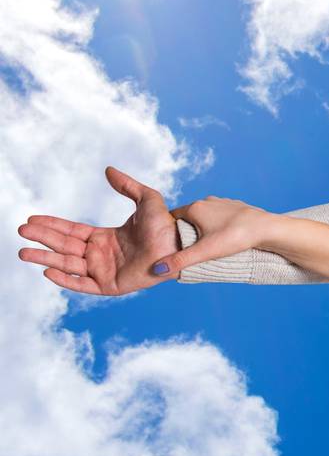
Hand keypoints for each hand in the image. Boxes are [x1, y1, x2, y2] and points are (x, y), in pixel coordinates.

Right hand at [18, 166, 178, 295]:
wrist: (180, 245)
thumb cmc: (167, 225)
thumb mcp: (147, 199)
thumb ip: (127, 186)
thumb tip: (108, 169)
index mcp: (105, 238)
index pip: (72, 231)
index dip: (52, 225)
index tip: (32, 220)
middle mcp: (101, 255)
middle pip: (65, 246)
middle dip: (42, 239)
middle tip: (21, 231)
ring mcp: (104, 270)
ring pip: (68, 264)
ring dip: (46, 258)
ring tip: (24, 252)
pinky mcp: (110, 285)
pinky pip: (83, 284)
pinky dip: (66, 279)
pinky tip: (48, 271)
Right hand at [160, 196, 277, 275]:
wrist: (267, 228)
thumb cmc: (236, 237)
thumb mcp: (205, 252)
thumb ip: (180, 260)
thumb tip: (157, 270)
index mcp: (195, 207)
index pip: (172, 218)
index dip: (169, 232)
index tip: (172, 246)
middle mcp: (207, 200)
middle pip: (188, 217)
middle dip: (186, 232)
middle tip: (189, 249)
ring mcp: (223, 202)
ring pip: (205, 216)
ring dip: (202, 229)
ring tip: (207, 245)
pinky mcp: (236, 207)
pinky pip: (220, 217)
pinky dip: (218, 226)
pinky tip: (224, 237)